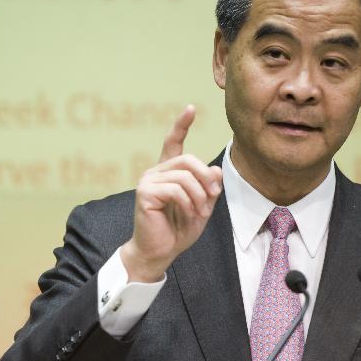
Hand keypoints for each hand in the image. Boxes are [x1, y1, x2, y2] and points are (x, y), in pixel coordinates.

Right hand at [121, 105, 222, 281]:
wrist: (159, 251)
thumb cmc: (178, 229)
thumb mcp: (202, 206)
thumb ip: (209, 188)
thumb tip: (215, 170)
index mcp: (167, 173)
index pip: (172, 142)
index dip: (181, 125)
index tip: (191, 108)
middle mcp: (155, 172)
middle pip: (188, 159)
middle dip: (206, 178)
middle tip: (213, 196)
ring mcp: (148, 181)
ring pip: (184, 176)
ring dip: (199, 196)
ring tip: (200, 212)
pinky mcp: (145, 193)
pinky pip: (176, 189)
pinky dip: (189, 203)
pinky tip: (189, 214)